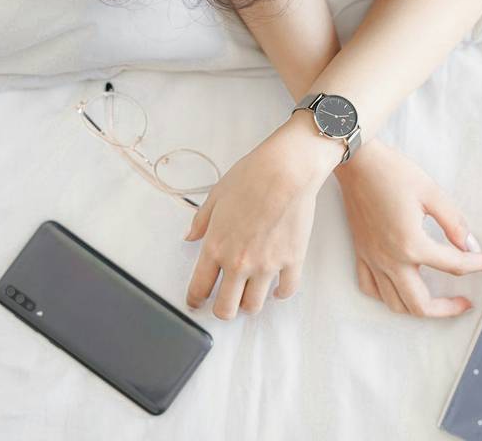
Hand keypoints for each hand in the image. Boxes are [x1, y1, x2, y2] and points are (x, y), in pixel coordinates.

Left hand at [184, 112, 342, 318]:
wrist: (286, 171)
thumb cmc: (251, 177)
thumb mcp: (216, 196)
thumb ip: (201, 221)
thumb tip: (190, 236)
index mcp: (216, 247)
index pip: (200, 288)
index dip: (196, 300)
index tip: (197, 302)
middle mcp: (239, 263)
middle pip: (226, 308)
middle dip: (222, 311)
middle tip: (224, 306)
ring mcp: (267, 265)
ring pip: (254, 305)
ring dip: (249, 305)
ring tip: (249, 297)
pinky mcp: (292, 261)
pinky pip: (286, 290)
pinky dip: (280, 294)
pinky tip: (276, 289)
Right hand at [334, 140, 481, 316]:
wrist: (357, 163)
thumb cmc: (392, 172)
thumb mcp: (431, 192)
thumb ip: (454, 223)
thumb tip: (471, 246)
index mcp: (411, 244)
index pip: (455, 265)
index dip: (480, 264)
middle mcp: (390, 259)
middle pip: (421, 304)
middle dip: (448, 309)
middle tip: (465, 302)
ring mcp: (373, 259)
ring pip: (395, 304)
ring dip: (418, 309)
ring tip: (436, 302)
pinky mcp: (361, 253)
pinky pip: (370, 288)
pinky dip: (386, 296)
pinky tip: (400, 289)